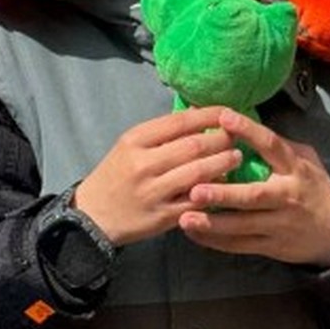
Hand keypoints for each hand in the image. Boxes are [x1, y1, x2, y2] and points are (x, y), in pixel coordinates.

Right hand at [73, 106, 240, 246]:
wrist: (93, 214)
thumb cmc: (116, 174)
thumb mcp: (130, 145)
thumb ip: (162, 131)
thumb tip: (199, 113)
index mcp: (135, 140)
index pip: (180, 121)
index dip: (210, 115)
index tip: (228, 113)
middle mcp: (143, 164)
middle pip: (194, 146)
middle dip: (222, 139)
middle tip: (236, 136)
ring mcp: (154, 192)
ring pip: (199, 172)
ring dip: (224, 163)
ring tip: (236, 156)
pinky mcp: (163, 216)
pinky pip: (196, 200)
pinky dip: (214, 190)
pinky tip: (225, 185)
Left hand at [177, 109, 329, 268]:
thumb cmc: (314, 189)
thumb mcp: (307, 161)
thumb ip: (280, 146)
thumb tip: (246, 126)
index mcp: (296, 169)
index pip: (272, 146)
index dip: (249, 131)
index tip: (224, 118)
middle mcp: (287, 197)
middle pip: (254, 196)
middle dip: (224, 194)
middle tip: (196, 189)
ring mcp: (279, 225)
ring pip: (242, 226)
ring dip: (213, 223)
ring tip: (184, 218)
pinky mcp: (271, 246)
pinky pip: (239, 245)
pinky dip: (215, 241)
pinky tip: (193, 233)